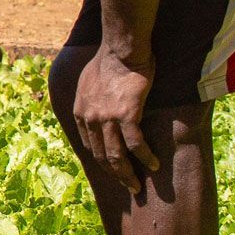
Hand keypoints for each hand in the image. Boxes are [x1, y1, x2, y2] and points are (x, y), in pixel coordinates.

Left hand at [73, 48, 158, 192]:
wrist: (122, 49)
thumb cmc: (110, 61)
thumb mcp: (88, 83)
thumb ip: (89, 100)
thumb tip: (94, 108)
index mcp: (80, 112)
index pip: (89, 146)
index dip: (101, 161)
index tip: (113, 170)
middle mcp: (90, 119)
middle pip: (101, 156)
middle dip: (115, 174)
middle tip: (127, 185)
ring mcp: (106, 118)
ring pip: (116, 156)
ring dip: (127, 174)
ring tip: (137, 185)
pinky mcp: (126, 115)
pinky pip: (136, 144)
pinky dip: (145, 157)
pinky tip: (154, 164)